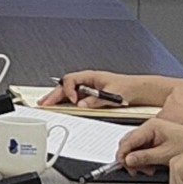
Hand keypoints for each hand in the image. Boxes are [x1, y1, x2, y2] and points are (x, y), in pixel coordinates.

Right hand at [49, 70, 168, 107]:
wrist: (139, 90)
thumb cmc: (128, 87)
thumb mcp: (113, 95)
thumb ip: (96, 100)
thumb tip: (82, 104)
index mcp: (91, 76)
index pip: (71, 80)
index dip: (69, 90)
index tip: (72, 101)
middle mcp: (87, 81)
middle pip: (65, 86)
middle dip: (53, 95)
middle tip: (43, 104)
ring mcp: (87, 88)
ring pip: (67, 91)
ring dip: (56, 98)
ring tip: (46, 105)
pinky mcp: (89, 95)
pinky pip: (73, 97)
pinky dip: (64, 101)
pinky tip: (58, 106)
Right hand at [113, 116, 182, 169]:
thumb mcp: (166, 155)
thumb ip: (144, 157)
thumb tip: (128, 160)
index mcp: (151, 126)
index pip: (127, 141)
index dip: (122, 155)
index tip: (122, 166)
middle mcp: (151, 127)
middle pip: (129, 143)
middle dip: (130, 158)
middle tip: (135, 170)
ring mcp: (155, 132)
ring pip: (136, 147)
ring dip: (138, 160)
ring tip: (148, 169)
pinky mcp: (159, 139)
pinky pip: (145, 148)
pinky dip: (145, 159)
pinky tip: (153, 166)